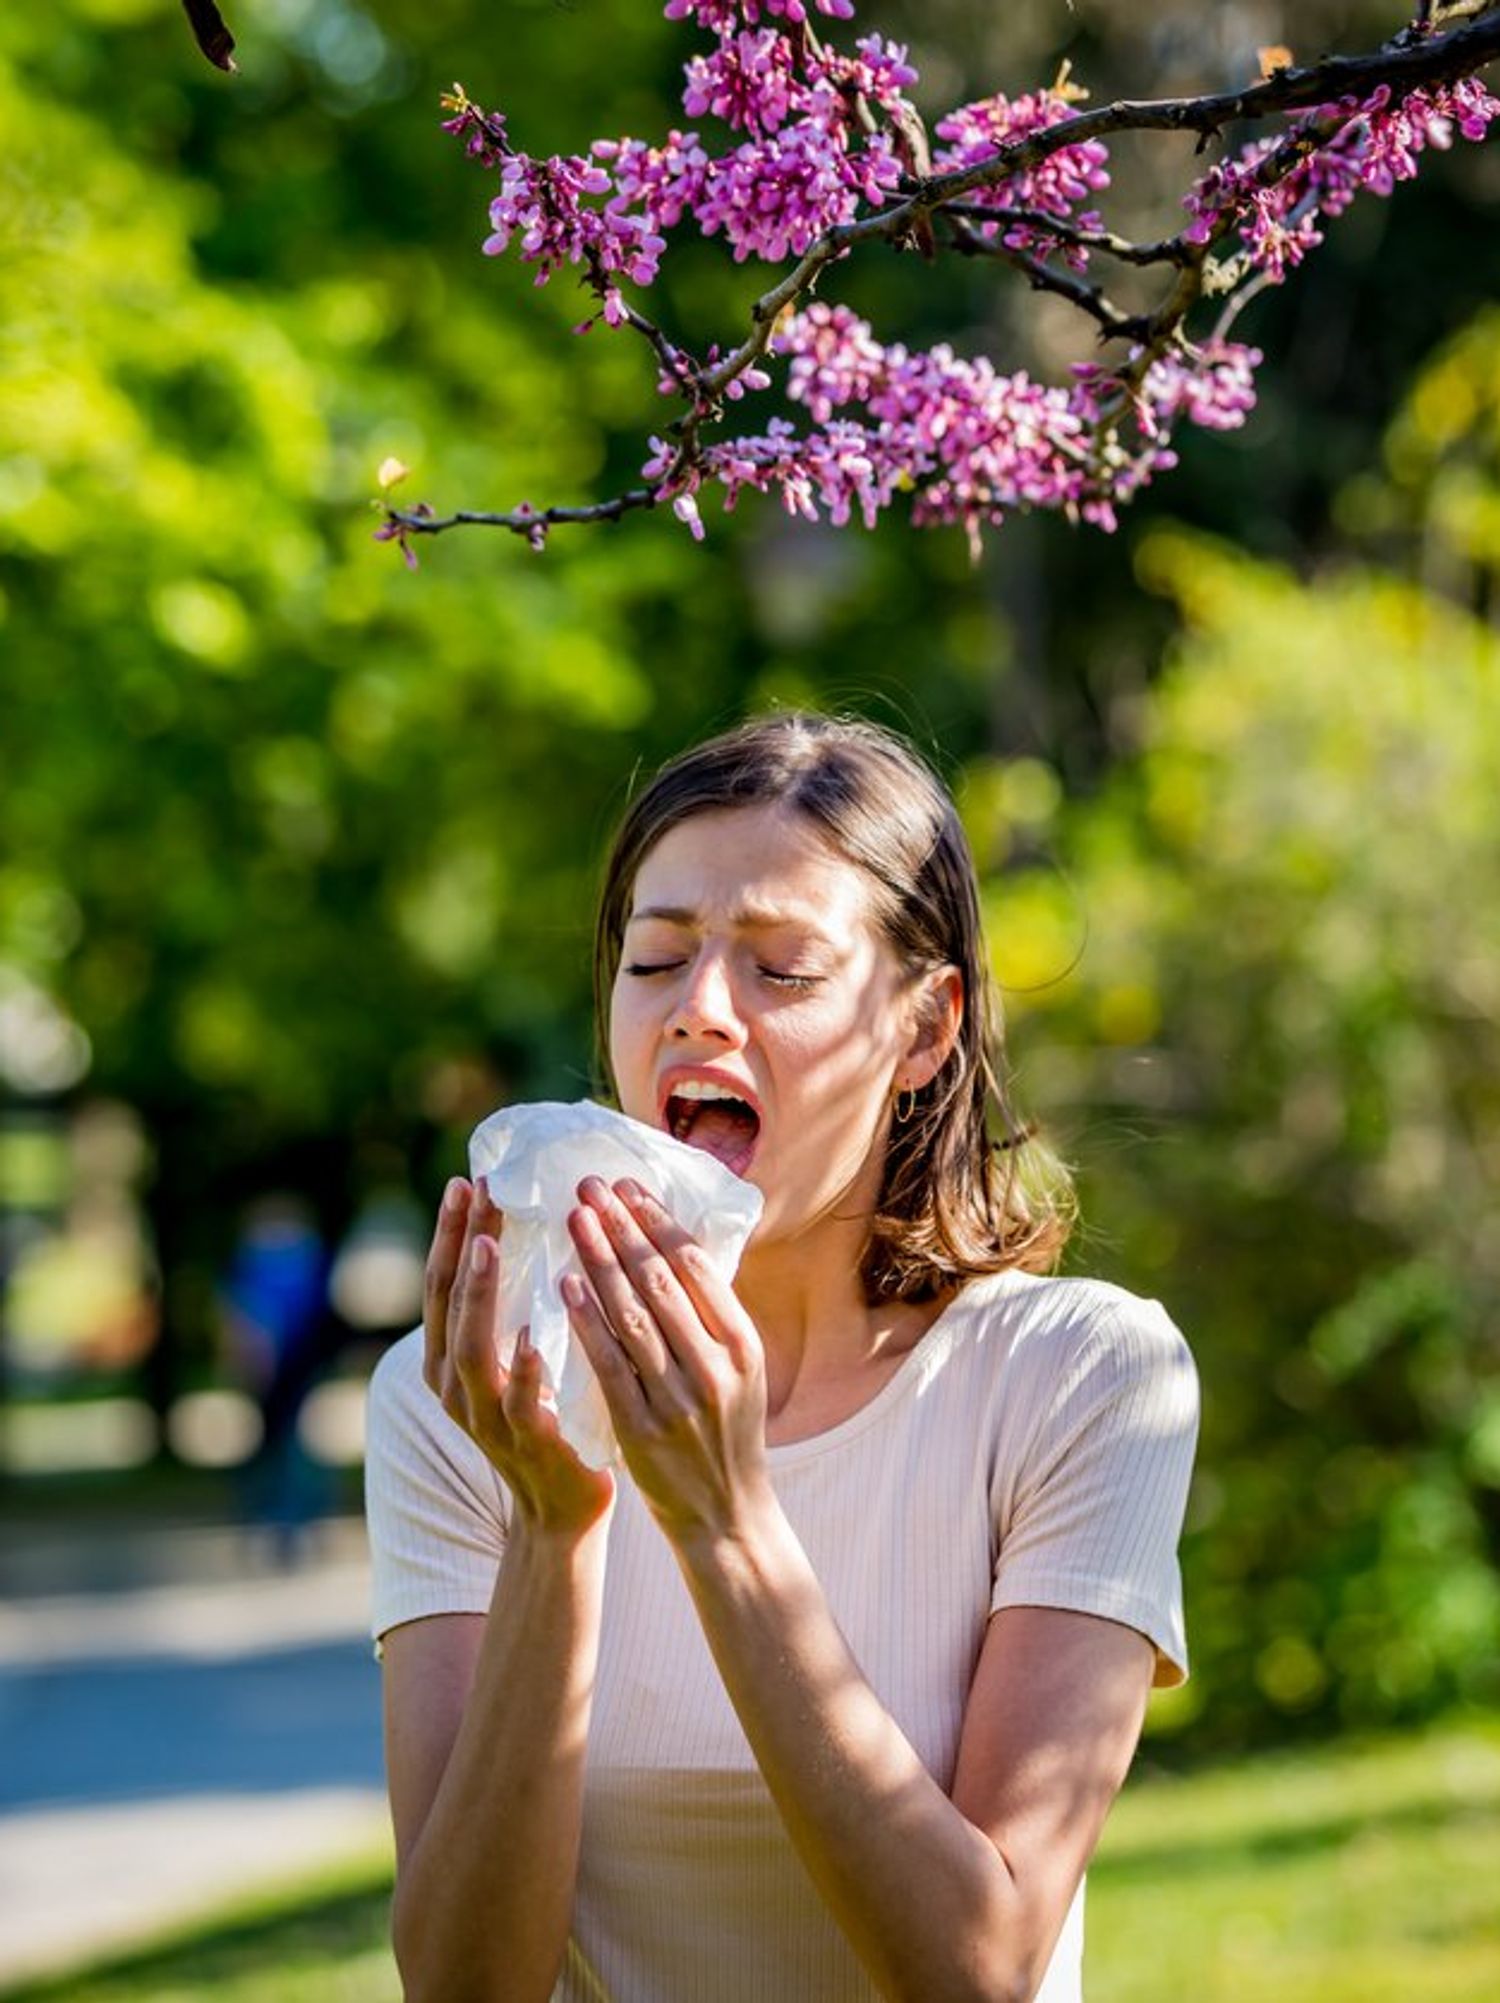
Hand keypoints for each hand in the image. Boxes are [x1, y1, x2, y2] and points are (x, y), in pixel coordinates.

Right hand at [423, 1177, 614, 1536]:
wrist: (562, 1506)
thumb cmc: (546, 1415)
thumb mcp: (516, 1357)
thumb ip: (513, 1309)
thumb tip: (528, 1230)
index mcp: (448, 1359)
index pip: (441, 1283)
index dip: (451, 1232)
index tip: (466, 1180)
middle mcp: (454, 1385)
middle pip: (448, 1303)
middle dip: (462, 1244)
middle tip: (477, 1190)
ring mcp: (485, 1416)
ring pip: (472, 1348)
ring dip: (480, 1293)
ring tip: (491, 1242)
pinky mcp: (525, 1443)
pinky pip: (519, 1402)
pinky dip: (524, 1368)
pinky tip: (534, 1335)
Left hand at [563, 1177, 772, 1548]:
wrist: (726, 1516)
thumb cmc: (727, 1433)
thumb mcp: (739, 1371)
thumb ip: (711, 1318)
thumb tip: (674, 1246)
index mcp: (744, 1344)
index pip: (698, 1266)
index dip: (659, 1221)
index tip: (627, 1186)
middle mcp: (716, 1367)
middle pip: (662, 1281)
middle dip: (623, 1228)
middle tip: (590, 1187)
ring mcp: (679, 1400)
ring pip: (633, 1315)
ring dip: (600, 1261)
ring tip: (574, 1220)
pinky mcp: (642, 1429)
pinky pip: (609, 1364)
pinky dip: (587, 1321)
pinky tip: (566, 1286)